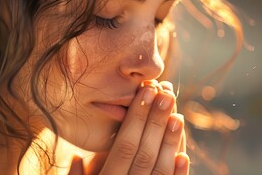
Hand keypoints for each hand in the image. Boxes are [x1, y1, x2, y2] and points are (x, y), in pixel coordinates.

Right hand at [69, 80, 188, 174]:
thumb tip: (76, 157)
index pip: (123, 146)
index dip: (135, 119)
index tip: (145, 94)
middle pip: (144, 153)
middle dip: (155, 122)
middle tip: (164, 93)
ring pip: (161, 171)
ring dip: (171, 143)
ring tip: (177, 115)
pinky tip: (185, 156)